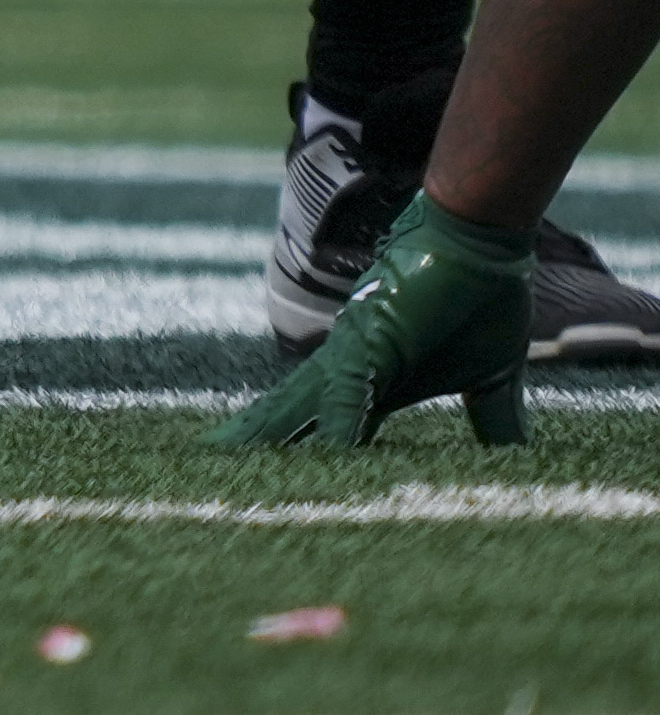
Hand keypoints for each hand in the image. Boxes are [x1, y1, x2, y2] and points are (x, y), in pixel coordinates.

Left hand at [210, 189, 532, 447]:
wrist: (479, 237)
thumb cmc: (480, 299)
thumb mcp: (491, 378)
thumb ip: (492, 419)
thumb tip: (515, 459)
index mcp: (374, 382)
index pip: (324, 428)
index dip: (294, 453)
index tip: (258, 482)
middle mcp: (352, 369)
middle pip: (291, 414)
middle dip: (253, 445)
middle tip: (204, 470)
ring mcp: (356, 353)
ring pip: (301, 404)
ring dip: (270, 438)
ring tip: (225, 464)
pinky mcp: (374, 340)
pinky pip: (350, 388)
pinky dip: (338, 420)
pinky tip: (324, 448)